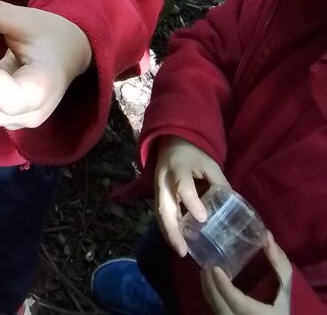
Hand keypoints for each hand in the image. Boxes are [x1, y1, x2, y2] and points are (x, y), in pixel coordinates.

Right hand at [154, 136, 229, 255]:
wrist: (172, 141)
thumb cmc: (193, 153)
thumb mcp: (209, 163)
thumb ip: (219, 183)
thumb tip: (234, 209)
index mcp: (178, 168)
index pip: (183, 186)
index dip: (191, 202)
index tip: (203, 218)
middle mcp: (164, 180)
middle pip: (163, 207)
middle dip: (172, 231)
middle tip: (183, 251)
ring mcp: (158, 188)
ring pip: (160, 214)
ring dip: (170, 234)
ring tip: (182, 251)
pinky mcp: (158, 195)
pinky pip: (162, 214)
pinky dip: (170, 229)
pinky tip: (180, 242)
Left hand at [201, 235, 291, 314]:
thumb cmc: (284, 305)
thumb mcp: (286, 286)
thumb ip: (279, 263)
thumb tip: (266, 235)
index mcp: (259, 314)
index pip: (238, 302)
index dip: (224, 287)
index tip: (214, 268)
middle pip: (221, 306)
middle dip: (210, 286)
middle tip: (205, 264)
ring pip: (217, 310)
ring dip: (209, 291)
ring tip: (205, 270)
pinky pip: (218, 311)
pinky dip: (212, 297)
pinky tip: (210, 283)